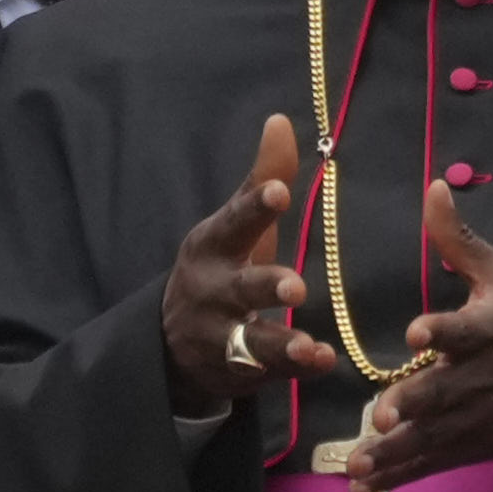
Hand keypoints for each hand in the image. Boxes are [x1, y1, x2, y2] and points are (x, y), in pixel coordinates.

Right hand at [158, 115, 337, 415]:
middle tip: (295, 286)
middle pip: (240, 288)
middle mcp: (212, 292)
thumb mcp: (233, 226)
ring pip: (250, 341)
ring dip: (280, 343)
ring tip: (306, 344)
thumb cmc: (219, 268)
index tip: (280, 192)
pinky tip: (322, 361)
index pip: (234, 223)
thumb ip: (261, 178)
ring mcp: (222, 337)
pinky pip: (269, 372)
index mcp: (212, 246)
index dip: (256, 207)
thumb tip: (281, 119)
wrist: (170, 345)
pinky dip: (295, 369)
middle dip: (265, 286)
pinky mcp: (238, 371)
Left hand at [356, 180, 492, 485]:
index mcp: (491, 329)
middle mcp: (483, 377)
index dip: (441, 329)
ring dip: (395, 453)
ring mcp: (480, 418)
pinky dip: (399, 477)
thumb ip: (460, 240)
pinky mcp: (478, 446)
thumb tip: (432, 186)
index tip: (416, 332)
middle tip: (383, 414)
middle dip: (416, 405)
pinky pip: (434, 463)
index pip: (465, 330)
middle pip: (447, 393)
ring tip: (356, 466)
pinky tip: (359, 486)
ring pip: (434, 437)